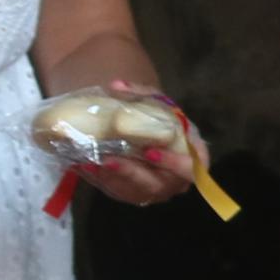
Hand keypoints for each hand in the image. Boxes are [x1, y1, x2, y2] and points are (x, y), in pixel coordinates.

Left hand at [69, 78, 208, 208]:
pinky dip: (103, 180)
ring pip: (136, 192)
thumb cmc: (160, 118)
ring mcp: (155, 189)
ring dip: (113, 179)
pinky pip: (120, 192)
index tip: (149, 151)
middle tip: (110, 159)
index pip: (192, 168)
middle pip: (160, 185)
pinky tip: (87, 166)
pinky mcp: (135, 193)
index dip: (174, 164)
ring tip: (91, 163)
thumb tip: (117, 85)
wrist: (150, 132)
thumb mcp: (155, 102)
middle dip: (133, 173)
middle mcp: (176, 179)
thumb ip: (140, 94)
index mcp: (192, 157)